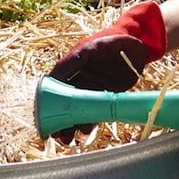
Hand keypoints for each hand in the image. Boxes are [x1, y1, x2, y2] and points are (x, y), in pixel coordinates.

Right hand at [48, 0, 165, 141]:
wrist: (136, 45)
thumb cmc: (113, 40)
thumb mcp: (93, 46)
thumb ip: (75, 59)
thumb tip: (55, 74)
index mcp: (72, 64)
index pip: (55, 82)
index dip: (47, 98)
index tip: (42, 112)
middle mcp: (79, 77)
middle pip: (64, 100)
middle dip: (58, 117)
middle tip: (55, 133)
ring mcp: (91, 88)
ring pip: (77, 109)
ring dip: (71, 124)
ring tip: (68, 138)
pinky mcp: (104, 96)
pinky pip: (94, 111)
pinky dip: (87, 122)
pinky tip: (83, 131)